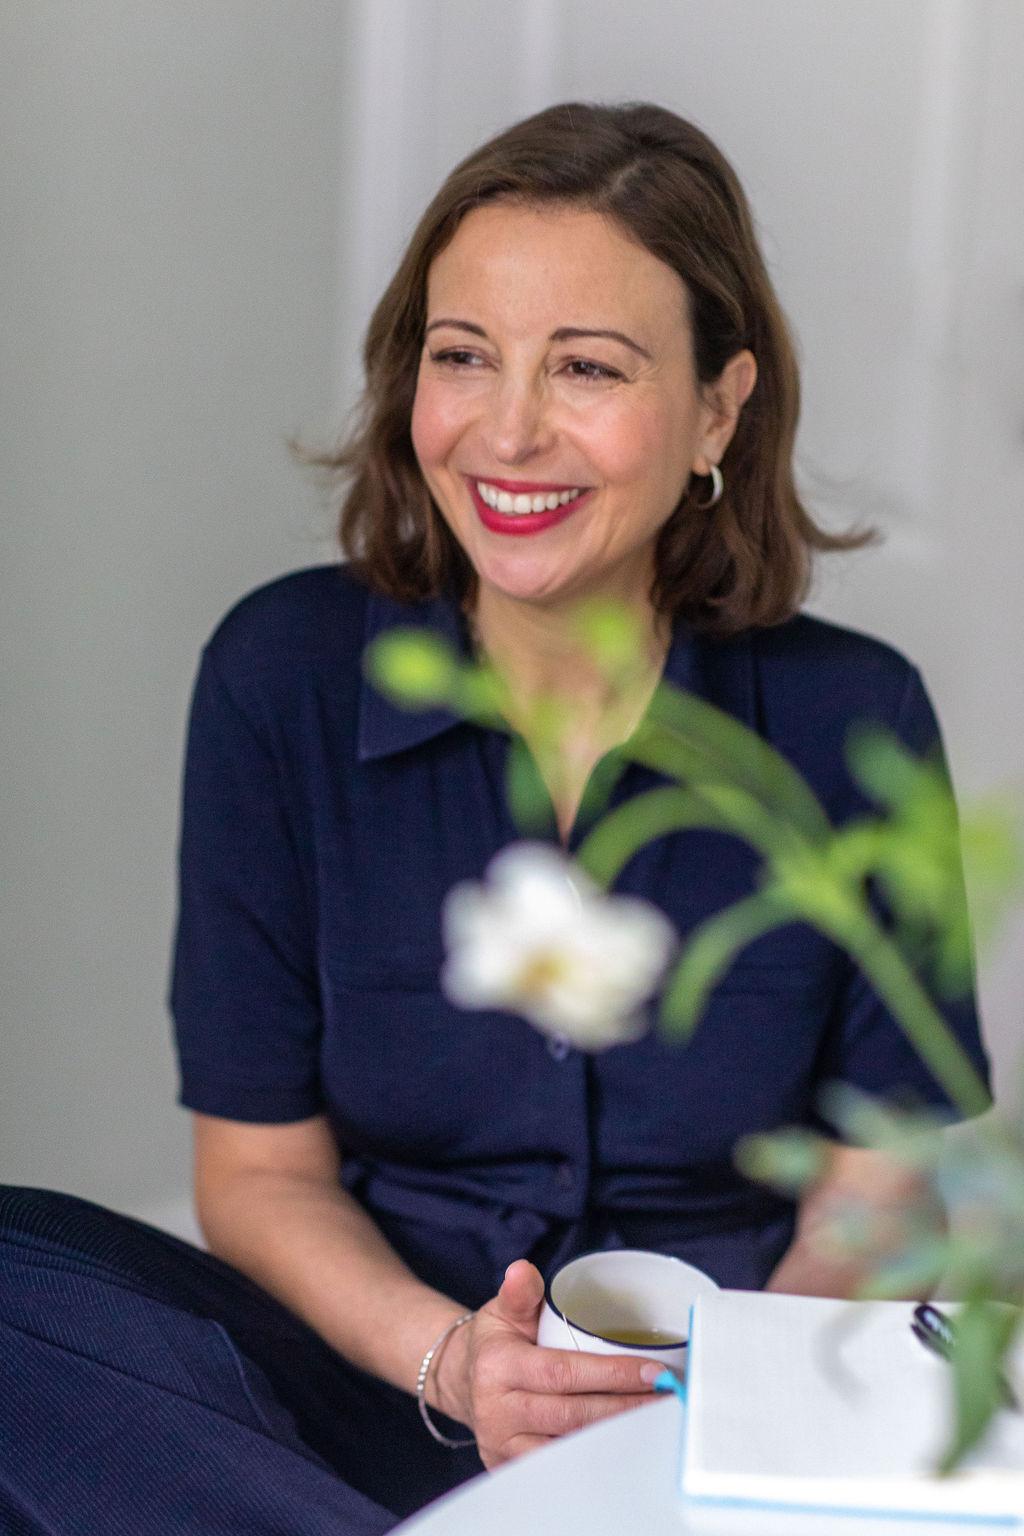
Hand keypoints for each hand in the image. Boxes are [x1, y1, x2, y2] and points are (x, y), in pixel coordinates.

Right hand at [434, 1259, 655, 1468]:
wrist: (464, 1380)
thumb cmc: (496, 1342)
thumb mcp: (504, 1310)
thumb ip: (520, 1292)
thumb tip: (521, 1270)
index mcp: (497, 1366)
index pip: (562, 1373)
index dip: (611, 1374)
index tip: (653, 1372)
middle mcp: (496, 1410)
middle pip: (570, 1415)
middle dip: (624, 1408)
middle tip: (665, 1399)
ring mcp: (502, 1446)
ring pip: (567, 1448)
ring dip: (615, 1438)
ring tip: (652, 1423)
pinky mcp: (508, 1468)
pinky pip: (557, 1469)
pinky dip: (592, 1459)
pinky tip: (623, 1448)